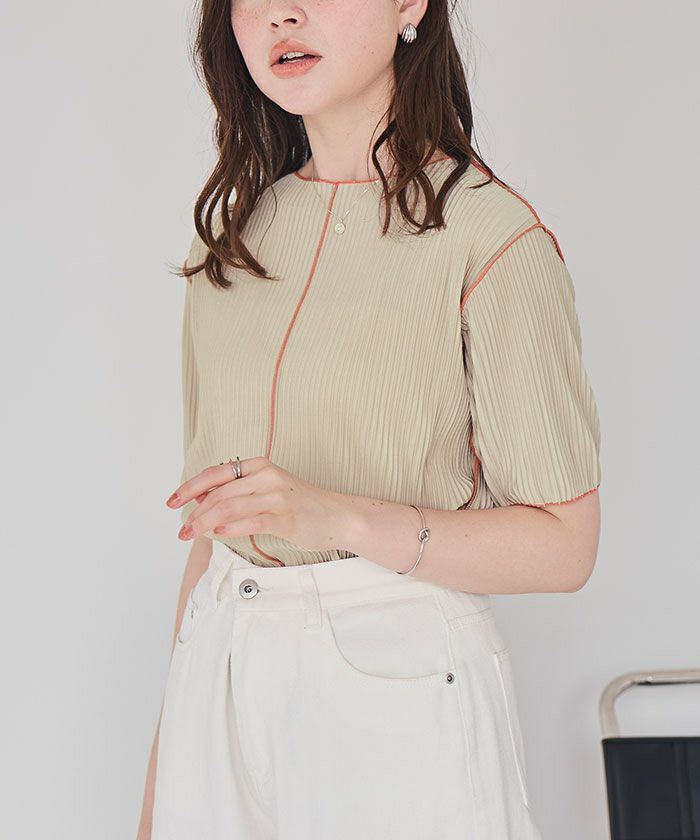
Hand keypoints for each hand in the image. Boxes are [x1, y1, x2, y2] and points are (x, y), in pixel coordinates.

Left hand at [166, 456, 356, 552]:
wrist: (338, 516)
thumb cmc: (302, 506)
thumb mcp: (268, 490)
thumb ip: (238, 492)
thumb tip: (202, 499)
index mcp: (259, 465)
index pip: (215, 473)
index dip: (189, 487)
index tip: (172, 501)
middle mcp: (266, 475)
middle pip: (218, 492)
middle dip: (194, 512)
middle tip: (182, 529)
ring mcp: (276, 495)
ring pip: (229, 507)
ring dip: (204, 523)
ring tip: (192, 534)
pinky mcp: (284, 517)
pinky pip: (249, 522)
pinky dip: (229, 528)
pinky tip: (217, 534)